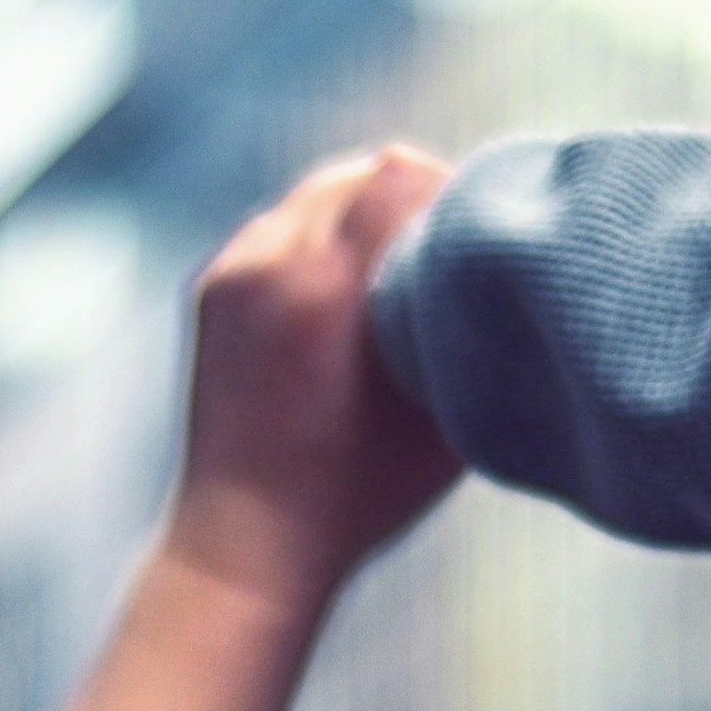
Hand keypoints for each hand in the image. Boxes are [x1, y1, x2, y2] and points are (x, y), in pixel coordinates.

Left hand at [163, 145, 462, 608]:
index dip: (448, 190)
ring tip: (394, 274)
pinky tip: (343, 295)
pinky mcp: (211, 288)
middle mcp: (270, 261)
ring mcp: (232, 271)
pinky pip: (278, 228)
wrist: (249, 539)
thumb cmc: (363, 491)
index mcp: (327, 283)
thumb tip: (499, 263)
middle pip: (356, 172)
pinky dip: (315, 242)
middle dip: (405, 199)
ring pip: (314, 195)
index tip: (474, 233)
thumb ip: (468, 323)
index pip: (398, 172)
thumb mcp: (444, 410)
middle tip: (441, 252)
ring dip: (358, 215)